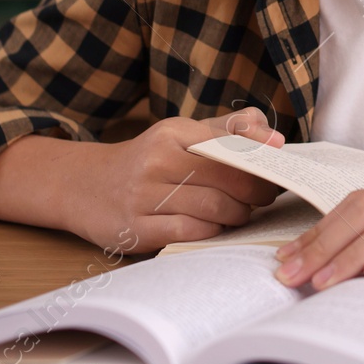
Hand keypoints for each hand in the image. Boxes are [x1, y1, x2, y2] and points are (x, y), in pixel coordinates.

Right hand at [63, 107, 284, 252]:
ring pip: (214, 207)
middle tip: (266, 196)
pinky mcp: (137, 228)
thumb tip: (273, 137)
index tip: (278, 167)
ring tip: (242, 213)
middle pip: (227, 177)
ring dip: (238, 214)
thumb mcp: (181, 135)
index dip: (262, 158)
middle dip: (256, 190)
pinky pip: (191, 232)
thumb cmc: (149, 162)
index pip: (231, 142)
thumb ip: (228, 130)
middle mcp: (157, 160)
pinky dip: (213, 232)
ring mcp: (144, 196)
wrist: (85, 186)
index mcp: (172, 132)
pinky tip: (216, 228)